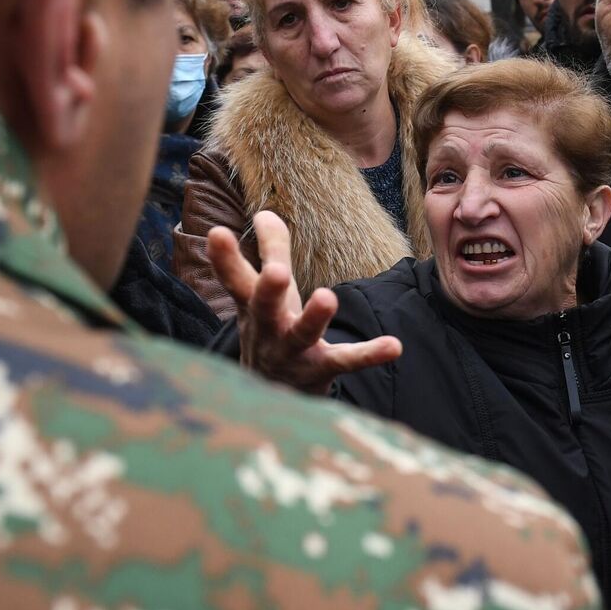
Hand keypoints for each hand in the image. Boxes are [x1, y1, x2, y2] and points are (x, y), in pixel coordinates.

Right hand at [206, 210, 400, 394]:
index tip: (217, 233)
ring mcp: (293, 354)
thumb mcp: (267, 295)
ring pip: (301, 336)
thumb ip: (270, 252)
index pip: (236, 280)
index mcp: (253, 307)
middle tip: (277, 272)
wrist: (272, 397)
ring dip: (313, 318)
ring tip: (327, 297)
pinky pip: (346, 361)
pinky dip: (369, 355)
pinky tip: (394, 346)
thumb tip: (265, 213)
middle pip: (263, 308)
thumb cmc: (271, 332)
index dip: (224, 258)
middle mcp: (268, 331)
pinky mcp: (322, 370)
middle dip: (268, 290)